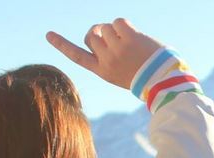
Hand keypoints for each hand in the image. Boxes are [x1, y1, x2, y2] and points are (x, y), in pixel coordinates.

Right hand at [46, 18, 162, 88]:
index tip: (48, 34)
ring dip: (116, 30)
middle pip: (92, 36)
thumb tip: (103, 31)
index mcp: (102, 71)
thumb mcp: (121, 71)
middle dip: (102, 34)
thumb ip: (108, 54)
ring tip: (132, 44)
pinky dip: (125, 25)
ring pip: (104, 27)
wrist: (165, 80)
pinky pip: (117, 21)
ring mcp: (117, 49)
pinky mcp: (128, 38)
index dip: (62, 45)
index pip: (77, 56)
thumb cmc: (145, 76)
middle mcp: (106, 60)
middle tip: (120, 43)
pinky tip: (135, 37)